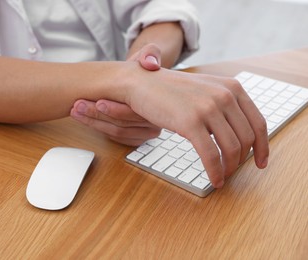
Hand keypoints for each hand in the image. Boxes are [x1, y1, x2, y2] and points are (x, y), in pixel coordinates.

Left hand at [70, 44, 161, 145]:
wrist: (140, 81)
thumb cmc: (142, 70)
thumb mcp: (148, 56)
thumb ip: (150, 54)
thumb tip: (150, 64)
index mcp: (158, 103)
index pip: (134, 113)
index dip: (115, 109)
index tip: (97, 102)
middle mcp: (155, 122)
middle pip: (123, 125)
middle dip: (97, 115)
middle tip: (77, 106)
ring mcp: (146, 132)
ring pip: (117, 133)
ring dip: (94, 122)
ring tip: (76, 111)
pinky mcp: (137, 138)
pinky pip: (118, 139)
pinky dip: (101, 129)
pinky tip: (86, 119)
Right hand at [125, 68, 268, 187]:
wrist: (142, 82)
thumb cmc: (170, 90)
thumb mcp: (205, 90)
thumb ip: (224, 105)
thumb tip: (236, 134)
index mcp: (231, 87)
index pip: (258, 122)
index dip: (263, 146)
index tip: (261, 162)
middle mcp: (224, 96)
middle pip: (246, 138)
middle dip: (243, 160)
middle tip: (234, 171)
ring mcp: (207, 108)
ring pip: (231, 149)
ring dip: (229, 168)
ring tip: (223, 177)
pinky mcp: (190, 123)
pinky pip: (210, 155)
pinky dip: (215, 172)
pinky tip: (214, 180)